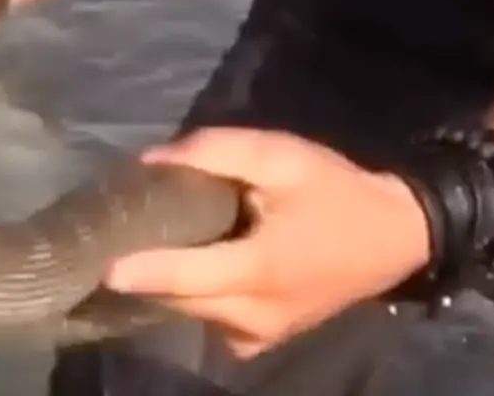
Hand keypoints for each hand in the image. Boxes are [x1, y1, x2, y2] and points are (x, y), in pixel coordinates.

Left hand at [102, 127, 430, 358]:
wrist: (396, 237)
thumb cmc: (336, 193)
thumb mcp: (281, 156)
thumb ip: (216, 153)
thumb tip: (150, 162)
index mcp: (259, 270)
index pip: (181, 278)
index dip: (136, 270)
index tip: (96, 259)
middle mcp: (254, 316)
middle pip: (178, 301)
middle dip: (146, 274)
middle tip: (117, 235)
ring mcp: (261, 335)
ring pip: (193, 315)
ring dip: (169, 287)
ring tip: (152, 245)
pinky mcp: (267, 340)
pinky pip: (214, 323)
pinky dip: (197, 299)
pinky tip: (194, 267)